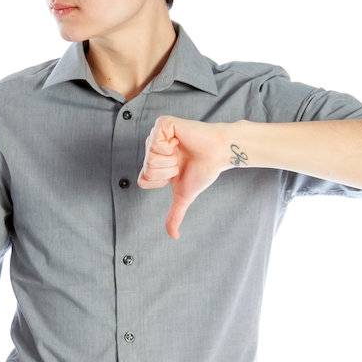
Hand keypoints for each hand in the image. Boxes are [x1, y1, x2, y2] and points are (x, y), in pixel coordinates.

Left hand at [137, 116, 235, 238]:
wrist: (218, 154)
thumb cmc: (202, 171)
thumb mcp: (183, 195)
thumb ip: (175, 215)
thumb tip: (173, 237)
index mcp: (153, 163)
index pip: (143, 180)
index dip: (162, 181)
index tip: (176, 173)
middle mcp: (152, 147)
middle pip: (147, 169)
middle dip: (167, 171)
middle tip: (181, 161)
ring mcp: (156, 134)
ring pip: (150, 157)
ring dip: (170, 159)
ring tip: (182, 151)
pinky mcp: (163, 123)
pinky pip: (156, 142)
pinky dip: (170, 146)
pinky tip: (180, 141)